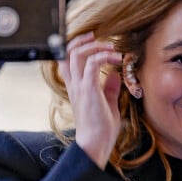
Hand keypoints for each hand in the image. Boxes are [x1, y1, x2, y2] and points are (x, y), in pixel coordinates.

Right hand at [58, 32, 123, 168]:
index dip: (76, 46)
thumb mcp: (107, 105)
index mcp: (76, 88)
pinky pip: (91, 63)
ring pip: (77, 54)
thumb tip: (114, 75)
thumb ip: (109, 89)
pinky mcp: (88, 89)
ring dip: (95, 45)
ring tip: (111, 47)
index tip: (91, 40)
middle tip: (97, 36)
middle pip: (67, 52)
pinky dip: (103, 56)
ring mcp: (79, 87)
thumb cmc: (101, 130)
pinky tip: (115, 58)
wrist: (95, 144)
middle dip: (82, 40)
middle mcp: (74, 85)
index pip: (66, 60)